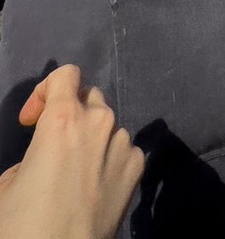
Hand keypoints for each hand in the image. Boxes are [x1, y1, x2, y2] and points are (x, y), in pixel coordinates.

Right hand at [0, 65, 142, 238]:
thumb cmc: (21, 224)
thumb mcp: (6, 184)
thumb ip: (31, 154)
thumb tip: (44, 156)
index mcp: (64, 120)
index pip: (66, 75)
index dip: (45, 92)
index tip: (32, 121)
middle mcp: (100, 122)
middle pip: (89, 97)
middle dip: (71, 113)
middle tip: (52, 144)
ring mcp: (124, 143)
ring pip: (108, 124)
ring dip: (91, 137)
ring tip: (72, 171)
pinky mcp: (138, 167)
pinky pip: (123, 148)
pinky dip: (108, 158)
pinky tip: (93, 184)